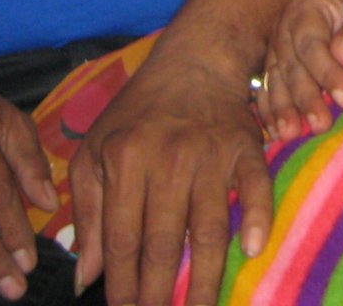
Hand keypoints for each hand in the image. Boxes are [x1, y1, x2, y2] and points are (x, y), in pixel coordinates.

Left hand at [70, 57, 268, 305]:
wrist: (195, 60)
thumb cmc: (139, 111)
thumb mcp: (96, 150)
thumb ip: (86, 212)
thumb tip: (85, 278)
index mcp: (124, 160)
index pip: (122, 239)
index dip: (122, 285)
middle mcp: (167, 159)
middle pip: (163, 243)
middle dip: (158, 294)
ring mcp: (210, 154)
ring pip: (208, 228)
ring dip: (205, 278)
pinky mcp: (246, 148)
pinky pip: (256, 188)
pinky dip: (257, 217)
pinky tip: (252, 249)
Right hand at [254, 0, 342, 141]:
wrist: (335, 4)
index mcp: (306, 11)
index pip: (313, 45)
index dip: (328, 73)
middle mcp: (284, 31)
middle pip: (292, 67)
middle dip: (305, 98)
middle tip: (320, 126)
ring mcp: (274, 50)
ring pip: (275, 81)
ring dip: (282, 110)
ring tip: (292, 135)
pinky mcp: (271, 67)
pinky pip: (265, 89)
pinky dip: (269, 111)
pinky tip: (275, 132)